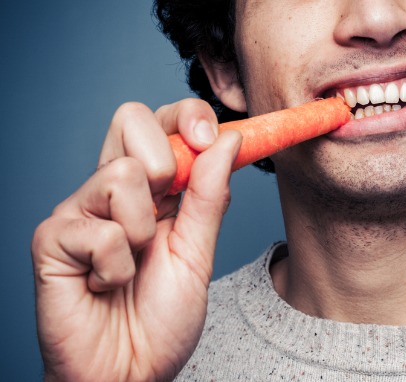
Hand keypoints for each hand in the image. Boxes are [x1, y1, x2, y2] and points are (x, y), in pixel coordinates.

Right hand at [31, 99, 241, 380]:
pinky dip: (117, 268)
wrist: (130, 373)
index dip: (187, 116)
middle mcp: (111, 191)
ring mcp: (79, 211)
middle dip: (165, 161)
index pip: (161, 122)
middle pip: (129, 118)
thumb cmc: (161, 319)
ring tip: (133, 266)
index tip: (212, 134)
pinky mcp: (52, 239)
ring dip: (144, 231)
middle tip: (167, 209)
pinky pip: (100, 230)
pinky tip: (105, 286)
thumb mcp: (198, 252)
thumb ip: (210, 197)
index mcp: (149, 190)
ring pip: (121, 174)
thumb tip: (229, 140)